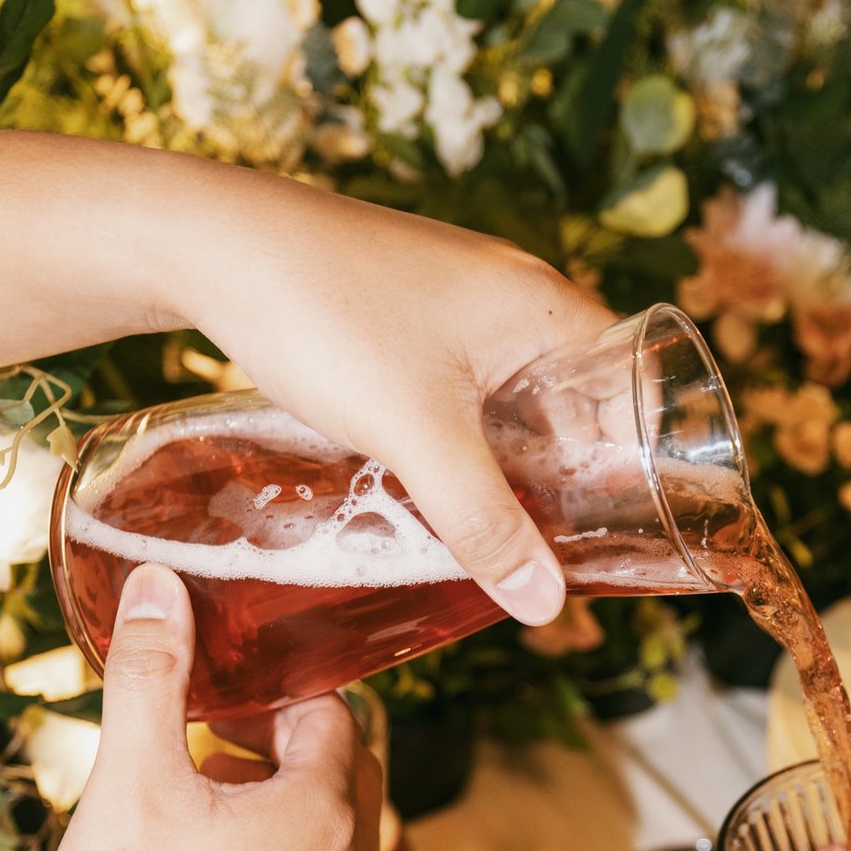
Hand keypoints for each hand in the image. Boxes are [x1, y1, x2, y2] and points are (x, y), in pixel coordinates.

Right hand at [28, 560, 381, 850]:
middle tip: (207, 731)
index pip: (337, 715)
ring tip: (193, 802)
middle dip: (281, 742)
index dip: (279, 685)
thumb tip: (157, 587)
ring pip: (327, 842)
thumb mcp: (132, 785)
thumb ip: (150, 676)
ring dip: (273, 807)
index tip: (221, 680)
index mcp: (329, 815)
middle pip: (341, 775)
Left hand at [150, 160, 613, 625]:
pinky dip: (463, 445)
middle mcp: (512, 297)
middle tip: (565, 557)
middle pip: (578, 404)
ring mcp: (456, 306)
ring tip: (504, 538)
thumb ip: (484, 523)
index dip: (642, 464)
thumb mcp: (417, 434)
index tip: (629, 535)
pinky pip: (463, 395)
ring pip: (514, 405)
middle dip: (572, 481)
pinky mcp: (405, 320)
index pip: (636, 391)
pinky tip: (437, 493)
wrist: (208, 244)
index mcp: (543, 306)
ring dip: (511, 468)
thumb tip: (546, 606)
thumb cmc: (324, 317)